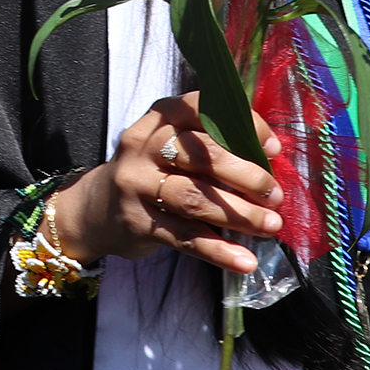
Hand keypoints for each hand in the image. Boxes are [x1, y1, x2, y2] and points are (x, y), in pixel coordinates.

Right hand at [49, 93, 283, 278]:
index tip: (273, 149)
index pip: (201, 109)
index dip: (242, 125)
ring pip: (194, 197)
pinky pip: (183, 236)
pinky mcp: (137, 221)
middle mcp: (143, 146)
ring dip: (239, 214)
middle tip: (275, 196)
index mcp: (159, 119)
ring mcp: (137, 184)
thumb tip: (270, 161)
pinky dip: (217, 250)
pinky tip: (243, 260)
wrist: (94, 211)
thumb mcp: (171, 147)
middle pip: (201, 155)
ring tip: (271, 227)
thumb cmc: (152, 174)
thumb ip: (212, 146)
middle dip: (246, 176)